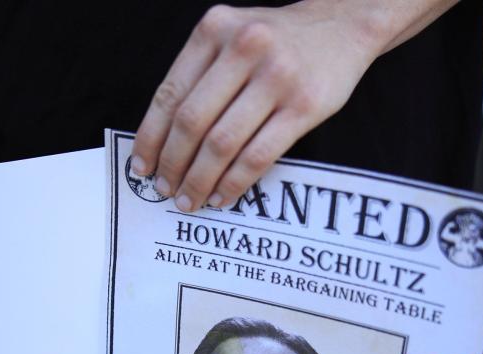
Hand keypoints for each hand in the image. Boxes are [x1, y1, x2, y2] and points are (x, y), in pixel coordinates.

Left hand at [131, 2, 387, 211]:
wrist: (342, 26)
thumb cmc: (276, 41)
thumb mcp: (230, 38)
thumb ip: (199, 76)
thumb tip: (161, 142)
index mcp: (214, 30)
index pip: (170, 94)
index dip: (150, 138)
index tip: (140, 168)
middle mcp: (244, 48)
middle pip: (192, 122)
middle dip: (173, 164)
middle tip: (165, 189)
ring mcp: (277, 76)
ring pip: (222, 143)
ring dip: (200, 179)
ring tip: (190, 199)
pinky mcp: (304, 106)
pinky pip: (258, 155)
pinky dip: (234, 182)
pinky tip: (223, 195)